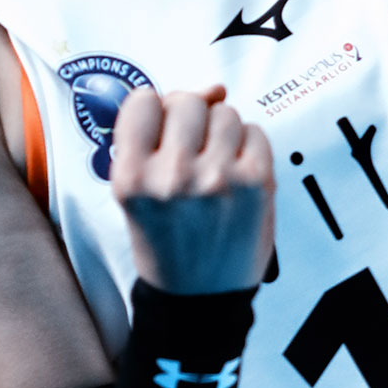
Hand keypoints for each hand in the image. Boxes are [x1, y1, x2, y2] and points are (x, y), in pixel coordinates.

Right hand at [110, 85, 275, 295]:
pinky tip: (237, 172)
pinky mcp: (256, 185)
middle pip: (187, 101)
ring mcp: (217, 180)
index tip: (160, 131)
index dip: (154, 112)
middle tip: (191, 150)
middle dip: (190, 118)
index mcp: (131, 179)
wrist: (198, 299)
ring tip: (215, 164)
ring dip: (221, 131)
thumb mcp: (137, 193)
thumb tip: (213, 87)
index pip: (143, 101)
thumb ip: (158, 135)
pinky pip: (256, 131)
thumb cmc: (166, 240)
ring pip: (225, 112)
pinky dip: (248, 145)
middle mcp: (172, 177)